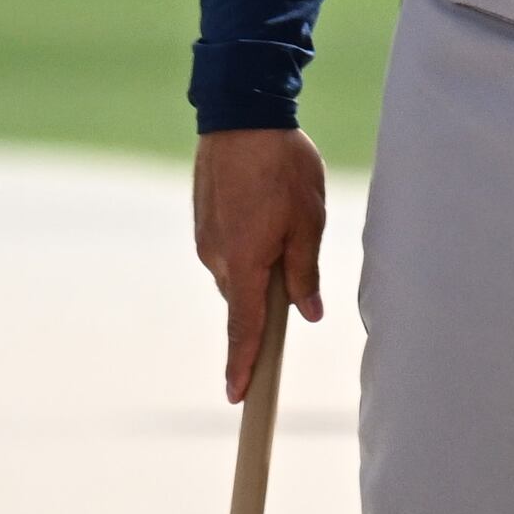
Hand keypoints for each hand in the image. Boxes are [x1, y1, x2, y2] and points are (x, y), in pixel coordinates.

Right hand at [192, 127, 327, 403]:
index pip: (243, 329)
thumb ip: (305, 271)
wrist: (241, 116)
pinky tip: (266, 210)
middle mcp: (217, 259)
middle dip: (268, 299)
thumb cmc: (282, 166)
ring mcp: (206, 241)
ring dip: (261, 264)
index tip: (238, 396)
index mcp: (244, 264)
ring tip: (287, 217)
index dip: (243, 365)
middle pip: (244, 301)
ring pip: (239, 273)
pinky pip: (229, 250)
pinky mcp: (204, 223)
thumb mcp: (310, 220)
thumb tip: (307, 312)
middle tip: (295, 273)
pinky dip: (249, 245)